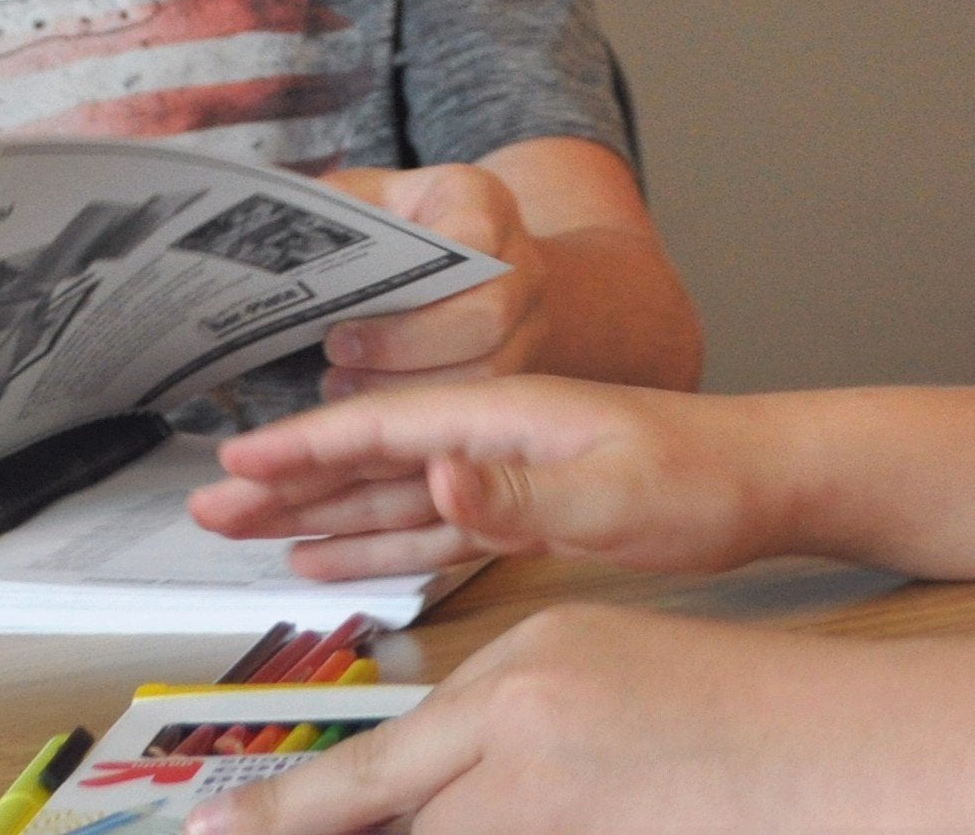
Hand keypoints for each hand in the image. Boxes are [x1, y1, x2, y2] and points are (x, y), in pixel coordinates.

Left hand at [188, 605, 859, 834]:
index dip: (281, 819)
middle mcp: (519, 731)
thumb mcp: (589, 677)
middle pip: (384, 819)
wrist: (840, 741)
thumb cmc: (728, 712)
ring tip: (517, 791)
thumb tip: (407, 800)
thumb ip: (494, 735)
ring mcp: (554, 802)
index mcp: (516, 673)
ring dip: (424, 828)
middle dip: (329, 832)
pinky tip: (554, 808)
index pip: (372, 769)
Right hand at [189, 376, 780, 583]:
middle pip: (368, 457)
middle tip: (208, 506)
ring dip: (315, 514)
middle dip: (285, 481)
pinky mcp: (520, 511)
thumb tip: (431, 474)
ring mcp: (503, 472)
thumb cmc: (702, 477)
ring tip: (245, 531)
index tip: (234, 460)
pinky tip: (328, 560)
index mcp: (503, 414)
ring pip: (388, 495)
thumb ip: (517, 492)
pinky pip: (428, 528)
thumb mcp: (612, 492)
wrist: (766, 477)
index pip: (382, 426)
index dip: (302, 445)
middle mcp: (492, 436)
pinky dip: (373, 544)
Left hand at [311, 163, 553, 391]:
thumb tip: (270, 235)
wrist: (477, 263)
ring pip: (488, 372)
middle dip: (403, 348)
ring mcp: (531, 322)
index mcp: (483, 204)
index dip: (411, 287)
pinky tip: (370, 410)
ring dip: (408, 391)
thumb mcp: (372, 201)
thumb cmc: (407, 232)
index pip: (472, 238)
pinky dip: (422, 415)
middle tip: (335, 355)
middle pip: (487, 317)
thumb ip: (334, 210)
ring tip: (341, 388)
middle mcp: (523, 263)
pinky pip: (481, 404)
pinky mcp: (524, 370)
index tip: (340, 321)